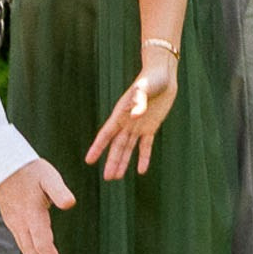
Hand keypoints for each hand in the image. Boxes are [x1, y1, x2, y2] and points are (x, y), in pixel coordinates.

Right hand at [0, 158, 77, 253]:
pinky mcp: (12, 220)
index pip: (42, 243)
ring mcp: (14, 222)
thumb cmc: (30, 170)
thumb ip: (59, 191)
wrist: (3, 164)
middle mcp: (20, 222)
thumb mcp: (48, 176)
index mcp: (31, 214)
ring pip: (26, 249)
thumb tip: (70, 204)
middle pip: (32, 252)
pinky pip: (22, 242)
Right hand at [84, 60, 177, 179]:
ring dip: (123, 162)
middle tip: (107, 178)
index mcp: (120, 114)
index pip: (106, 134)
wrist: (163, 75)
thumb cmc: (150, 79)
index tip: (89, 160)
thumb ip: (139, 101)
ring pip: (128, 148)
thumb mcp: (144, 88)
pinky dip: (144, 157)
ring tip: (115, 177)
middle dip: (112, 161)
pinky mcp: (151, 127)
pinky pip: (146, 145)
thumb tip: (135, 117)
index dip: (98, 147)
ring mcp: (139, 126)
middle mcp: (127, 122)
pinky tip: (141, 171)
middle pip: (117, 146)